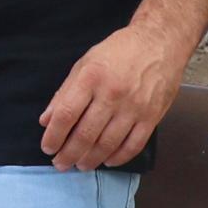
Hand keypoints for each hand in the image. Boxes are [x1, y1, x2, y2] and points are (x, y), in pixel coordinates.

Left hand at [39, 20, 185, 170]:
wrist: (160, 42)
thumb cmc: (119, 51)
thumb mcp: (85, 63)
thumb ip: (65, 92)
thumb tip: (46, 120)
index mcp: (91, 77)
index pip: (66, 114)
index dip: (54, 136)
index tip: (48, 147)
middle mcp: (112, 94)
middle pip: (85, 134)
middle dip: (69, 154)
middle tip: (60, 164)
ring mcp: (134, 107)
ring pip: (107, 144)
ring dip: (91, 159)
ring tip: (81, 165)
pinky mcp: (152, 116)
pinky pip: (133, 145)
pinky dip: (118, 158)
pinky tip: (107, 161)